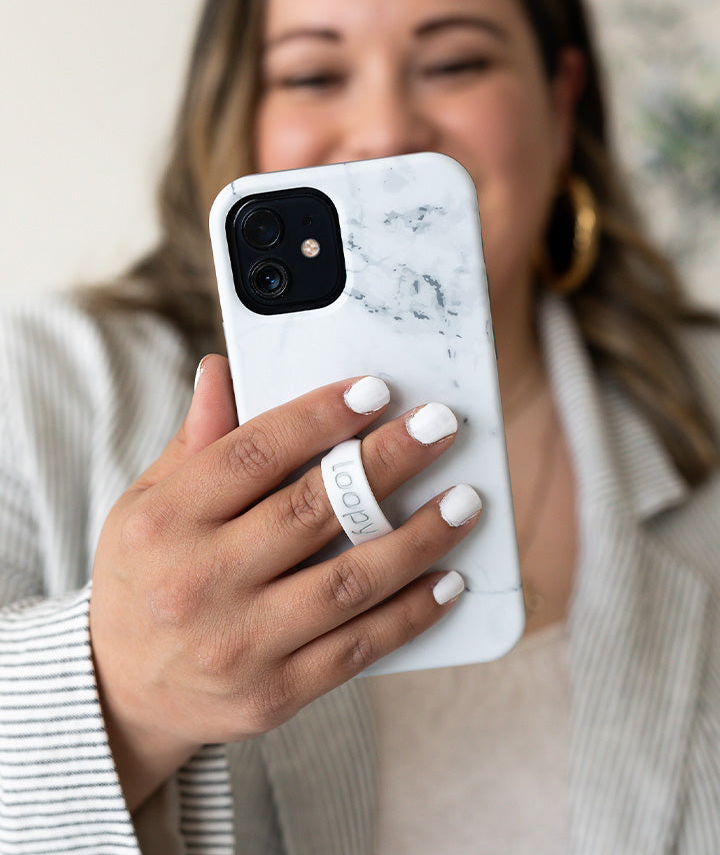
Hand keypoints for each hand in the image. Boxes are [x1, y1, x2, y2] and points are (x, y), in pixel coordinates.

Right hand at [89, 356, 479, 809]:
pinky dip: (411, 613)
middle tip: (441, 426)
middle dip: (388, 463)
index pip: (254, 453)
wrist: (122, 690)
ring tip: (465, 502)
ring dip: (418, 539)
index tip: (376, 391)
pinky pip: (358, 649)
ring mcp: (240, 644)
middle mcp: (199, 582)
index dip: (319, 417)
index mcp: (166, 521)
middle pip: (313, 510)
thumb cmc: (143, 577)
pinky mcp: (275, 694)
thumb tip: (222, 370)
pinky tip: (448, 580)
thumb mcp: (148, 501)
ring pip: (349, 582)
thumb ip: (195, 441)